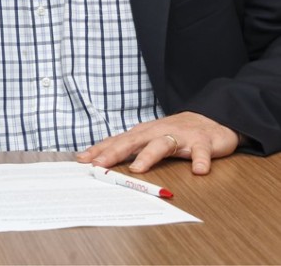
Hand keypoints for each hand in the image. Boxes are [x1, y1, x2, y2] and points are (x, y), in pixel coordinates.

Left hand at [76, 111, 239, 174]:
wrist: (210, 120)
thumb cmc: (174, 133)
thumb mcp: (149, 139)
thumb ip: (130, 149)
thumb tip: (102, 161)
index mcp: (142, 133)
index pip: (117, 141)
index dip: (99, 150)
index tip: (82, 159)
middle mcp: (157, 132)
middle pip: (132, 141)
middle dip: (114, 152)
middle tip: (99, 164)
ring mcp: (179, 136)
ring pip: (161, 145)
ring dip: (148, 156)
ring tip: (137, 168)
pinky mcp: (202, 142)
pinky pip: (201, 152)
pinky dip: (199, 161)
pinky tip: (198, 170)